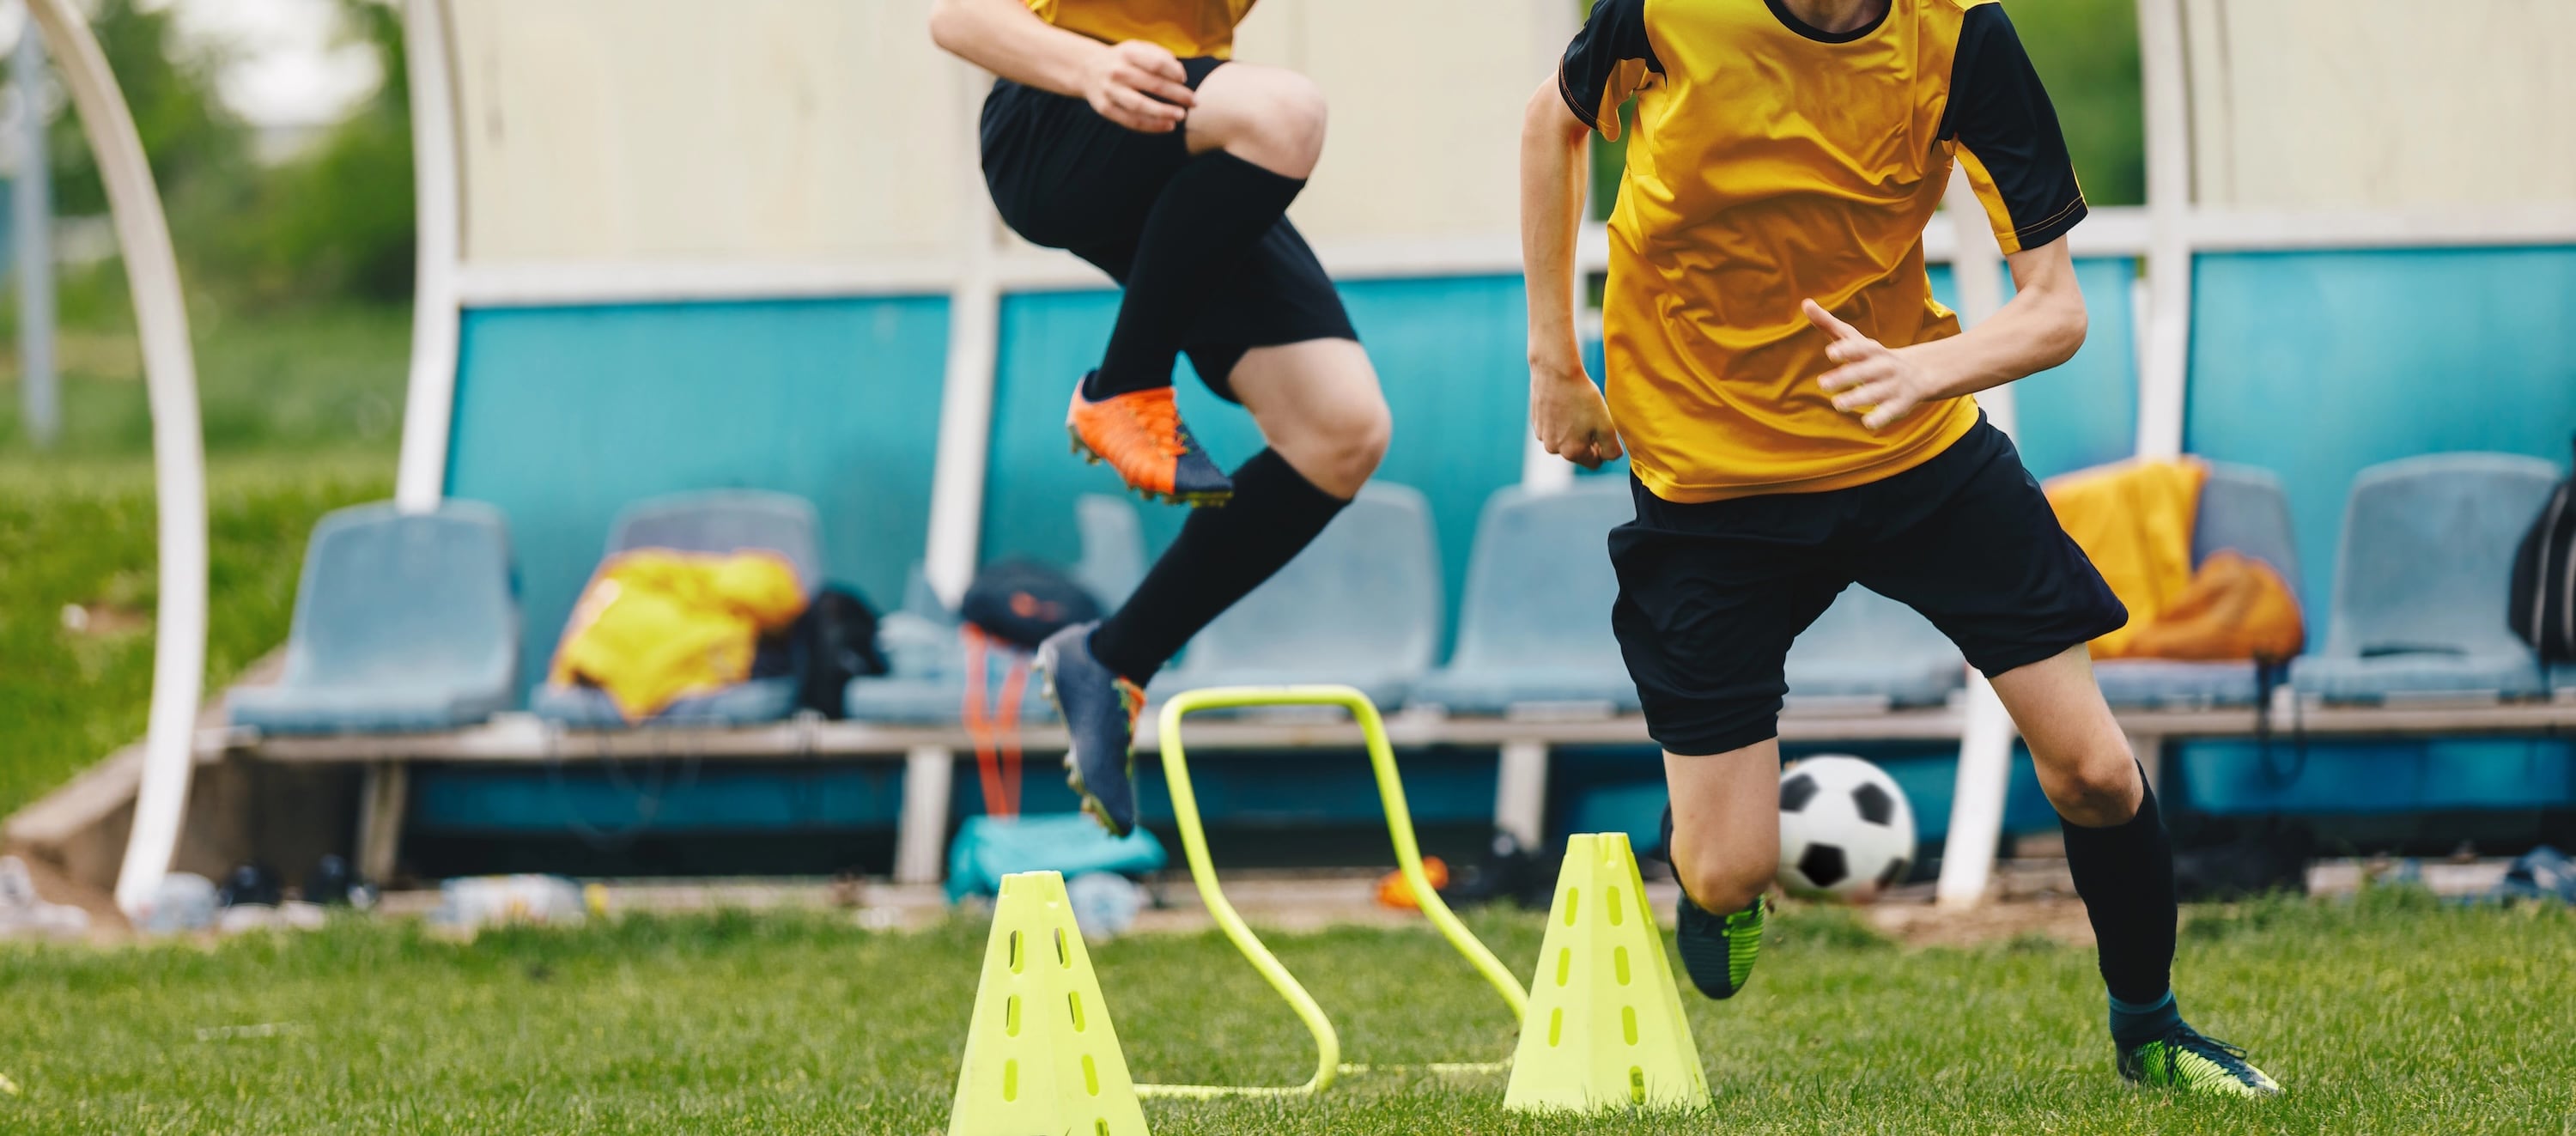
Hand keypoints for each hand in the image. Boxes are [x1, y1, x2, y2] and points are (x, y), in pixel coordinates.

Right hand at [1080, 41, 1194, 132]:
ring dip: (1164, 113)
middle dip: (1177, 95)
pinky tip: (1168, 126)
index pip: (1157, 63)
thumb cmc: (1123, 60)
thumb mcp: (1137, 48)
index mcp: (1128, 53)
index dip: (1174, 72)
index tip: (1185, 80)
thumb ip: (1160, 56)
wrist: (1087, 69)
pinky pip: (1131, 121)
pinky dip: (1151, 126)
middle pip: (1153, 85)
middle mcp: (1117, 71)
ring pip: (1141, 106)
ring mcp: (1110, 91)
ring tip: (1181, 116)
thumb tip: (1180, 75)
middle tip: (1194, 102)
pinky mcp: (1105, 109)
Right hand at [1530, 359, 1622, 469]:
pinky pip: (1552, 427)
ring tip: (1576, 408)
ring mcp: (1542, 435)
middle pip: (1577, 452)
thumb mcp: (1606, 425)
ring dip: (1571, 429)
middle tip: (1590, 416)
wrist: (1556, 371)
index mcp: (1572, 452)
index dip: (1602, 449)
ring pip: (1563, 439)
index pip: (1594, 463)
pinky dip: (1559, 419)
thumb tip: (1610, 458)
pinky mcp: (1535, 421)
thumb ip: (1612, 449)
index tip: (1603, 430)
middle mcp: (1554, 449)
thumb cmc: (1582, 397)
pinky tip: (1564, 403)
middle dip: (1586, 439)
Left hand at [1805, 298, 1939, 431]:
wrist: (1918, 373)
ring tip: (1838, 404)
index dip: (1846, 350)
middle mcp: (1883, 367)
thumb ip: (1828, 324)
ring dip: (1857, 398)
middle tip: (1822, 384)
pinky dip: (1880, 418)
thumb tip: (1805, 303)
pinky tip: (1868, 423)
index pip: (1859, 348)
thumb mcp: (1854, 339)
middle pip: (1864, 372)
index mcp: (1871, 350)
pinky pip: (1889, 413)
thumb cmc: (1873, 356)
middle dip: (1845, 377)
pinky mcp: (1898, 406)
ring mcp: (1892, 386)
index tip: (1831, 352)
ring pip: (1874, 393)